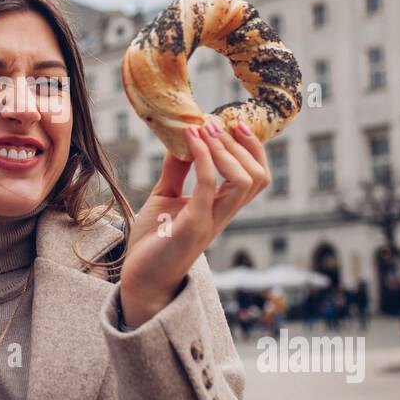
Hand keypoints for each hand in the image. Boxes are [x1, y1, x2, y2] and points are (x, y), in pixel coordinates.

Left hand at [118, 119, 269, 325]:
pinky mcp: (193, 226)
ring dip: (227, 149)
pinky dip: (203, 157)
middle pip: (259, 177)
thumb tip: (182, 138)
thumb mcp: (165, 197)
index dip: (252, 147)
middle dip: (245, 144)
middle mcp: (223, 215)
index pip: (256, 176)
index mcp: (221, 208)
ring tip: (206, 128)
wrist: (140, 279)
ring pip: (245, 181)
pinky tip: (190, 140)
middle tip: (219, 121)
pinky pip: (209, 186)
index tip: (232, 121)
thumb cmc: (153, 242)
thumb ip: (177, 171)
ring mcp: (211, 221)